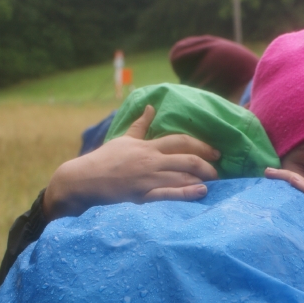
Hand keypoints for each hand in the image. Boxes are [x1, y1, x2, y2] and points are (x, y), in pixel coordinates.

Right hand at [44, 105, 220, 219]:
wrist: (84, 179)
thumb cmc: (104, 159)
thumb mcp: (123, 139)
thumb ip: (140, 125)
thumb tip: (150, 107)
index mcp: (148, 146)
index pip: (180, 141)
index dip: (201, 145)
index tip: (215, 151)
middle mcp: (151, 161)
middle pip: (186, 159)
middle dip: (207, 164)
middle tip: (219, 170)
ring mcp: (147, 179)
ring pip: (181, 176)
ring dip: (200, 179)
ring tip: (214, 183)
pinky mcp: (142, 195)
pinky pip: (169, 193)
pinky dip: (187, 193)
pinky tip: (201, 192)